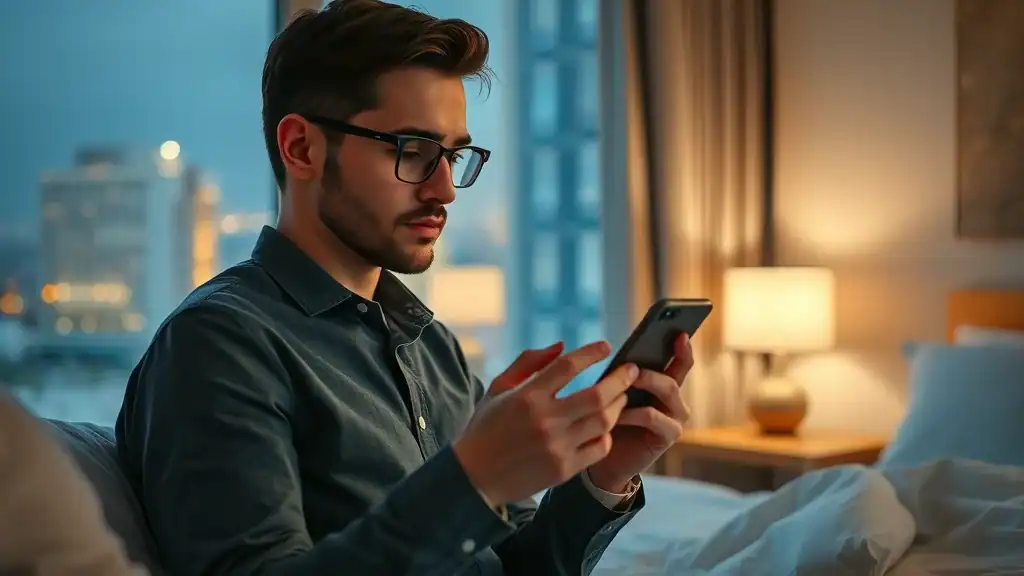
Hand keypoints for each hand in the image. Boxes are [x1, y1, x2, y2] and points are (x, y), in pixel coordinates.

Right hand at [453, 341, 641, 507]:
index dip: (591, 353)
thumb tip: (562, 345)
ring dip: (618, 405)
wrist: (475, 477)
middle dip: (620, 379)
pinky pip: (599, 448)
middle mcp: (545, 420)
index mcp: (527, 396)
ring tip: (621, 396)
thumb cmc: (487, 427)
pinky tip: (606, 426)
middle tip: (631, 370)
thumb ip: (529, 363)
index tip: (605, 346)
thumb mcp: (499, 388)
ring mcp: (557, 447)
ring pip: (603, 421)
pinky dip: (607, 434)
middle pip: (597, 395)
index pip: (568, 366)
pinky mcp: (564, 469)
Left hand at [587, 333, 693, 492]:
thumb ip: (623, 375)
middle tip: (632, 364)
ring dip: (644, 383)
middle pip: (674, 373)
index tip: (680, 332)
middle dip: (653, 365)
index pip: (680, 360)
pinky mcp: (669, 435)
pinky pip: (653, 416)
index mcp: (664, 384)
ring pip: (668, 389)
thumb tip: (620, 353)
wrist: (605, 460)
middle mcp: (675, 399)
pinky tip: (615, 414)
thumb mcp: (614, 392)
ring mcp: (675, 417)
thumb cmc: (607, 420)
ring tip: (621, 385)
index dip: (683, 347)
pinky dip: (633, 412)